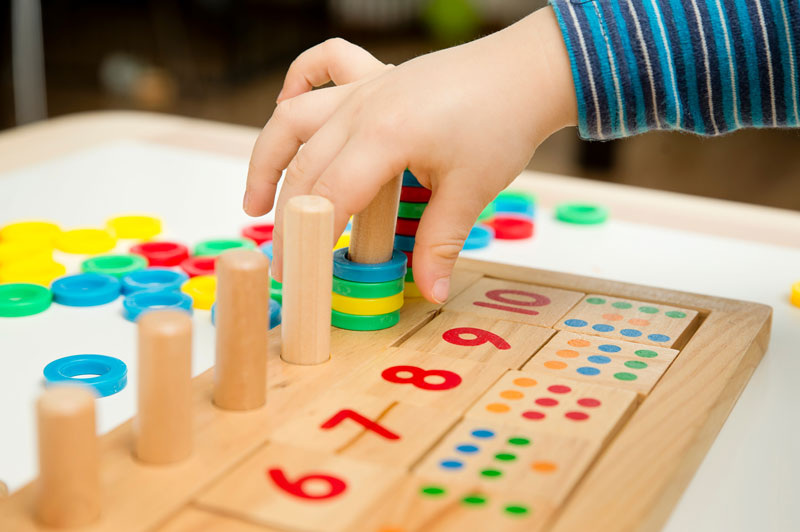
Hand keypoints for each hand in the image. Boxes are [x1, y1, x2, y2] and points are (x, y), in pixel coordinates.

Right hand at [244, 7, 576, 302]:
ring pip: (293, 117)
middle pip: (302, 166)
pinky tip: (287, 110)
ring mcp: (364, 87)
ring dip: (267, 157)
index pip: (327, 197)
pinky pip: (321, 67)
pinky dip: (297, 85)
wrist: (527, 72)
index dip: (305, 241)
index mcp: (384, 137)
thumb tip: (430, 290)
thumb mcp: (471, 190)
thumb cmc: (503, 123)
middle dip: (284, 217)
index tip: (295, 275)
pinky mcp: (373, 74)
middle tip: (282, 258)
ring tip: (255, 201)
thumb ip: (441, 242)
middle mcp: (362, 108)